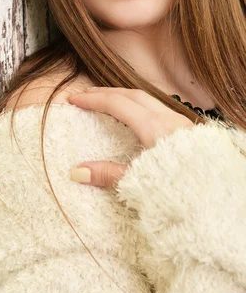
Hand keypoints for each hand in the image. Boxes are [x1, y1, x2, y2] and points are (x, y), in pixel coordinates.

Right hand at [68, 86, 193, 188]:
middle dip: (106, 92)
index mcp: (154, 127)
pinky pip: (159, 106)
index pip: (117, 104)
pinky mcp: (188, 130)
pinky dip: (139, 104)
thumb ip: (107, 174)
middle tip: (86, 94)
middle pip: (131, 93)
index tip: (74, 99)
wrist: (217, 200)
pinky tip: (134, 114)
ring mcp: (181, 122)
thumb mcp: (139, 183)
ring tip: (106, 100)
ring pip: (147, 97)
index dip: (93, 100)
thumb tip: (76, 172)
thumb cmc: (180, 191)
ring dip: (124, 95)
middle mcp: (168, 118)